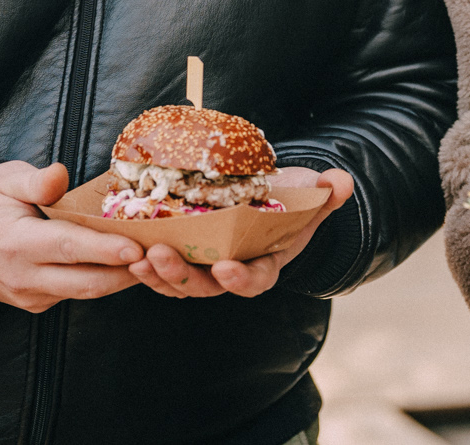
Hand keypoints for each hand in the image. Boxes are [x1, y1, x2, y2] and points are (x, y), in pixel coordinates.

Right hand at [0, 161, 145, 312]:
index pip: (69, 247)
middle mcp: (25, 277)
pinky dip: (103, 280)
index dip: (105, 249)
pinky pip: (76, 294)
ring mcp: (32, 296)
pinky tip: (128, 263)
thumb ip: (35, 181)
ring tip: (157, 257)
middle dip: (129, 271)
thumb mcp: (4, 180)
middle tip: (165, 254)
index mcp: (17, 242)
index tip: (138, 247)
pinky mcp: (37, 304)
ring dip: (122, 278)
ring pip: (86, 292)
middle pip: (87, 281)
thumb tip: (61, 174)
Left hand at [130, 166, 353, 298]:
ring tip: (138, 257)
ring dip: (157, 274)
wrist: (266, 202)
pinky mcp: (184, 257)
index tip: (226, 267)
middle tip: (161, 256)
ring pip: (179, 283)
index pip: (255, 280)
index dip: (241, 279)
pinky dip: (145, 265)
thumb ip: (326, 193)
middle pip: (207, 286)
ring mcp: (205, 268)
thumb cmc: (291, 202)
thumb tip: (340, 182)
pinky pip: (162, 270)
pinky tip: (129, 251)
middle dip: (183, 275)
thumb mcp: (311, 196)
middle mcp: (233, 273)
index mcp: (265, 264)